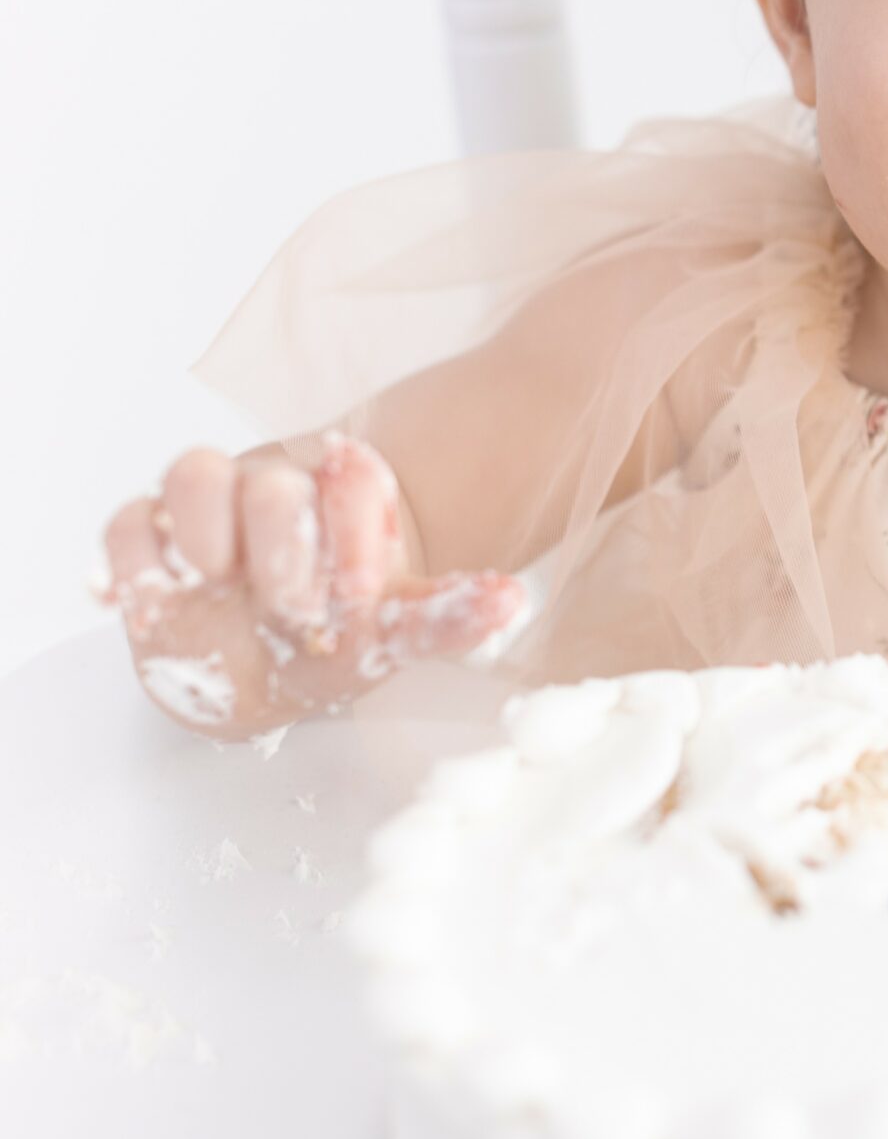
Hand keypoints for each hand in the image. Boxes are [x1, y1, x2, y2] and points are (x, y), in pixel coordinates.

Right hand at [97, 434, 522, 740]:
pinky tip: (146, 603)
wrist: (272, 663)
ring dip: (200, 527)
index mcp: (339, 495)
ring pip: (191, 476)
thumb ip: (447, 613)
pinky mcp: (149, 546)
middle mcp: (272, 491)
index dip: (353, 513)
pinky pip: (126, 528)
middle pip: (266, 480)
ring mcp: (207, 514)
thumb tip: (509, 602)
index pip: (344, 475)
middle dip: (281, 539)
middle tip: (298, 603)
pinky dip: (128, 562)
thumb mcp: (396, 628)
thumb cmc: (340, 634)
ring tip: (215, 580)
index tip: (367, 582)